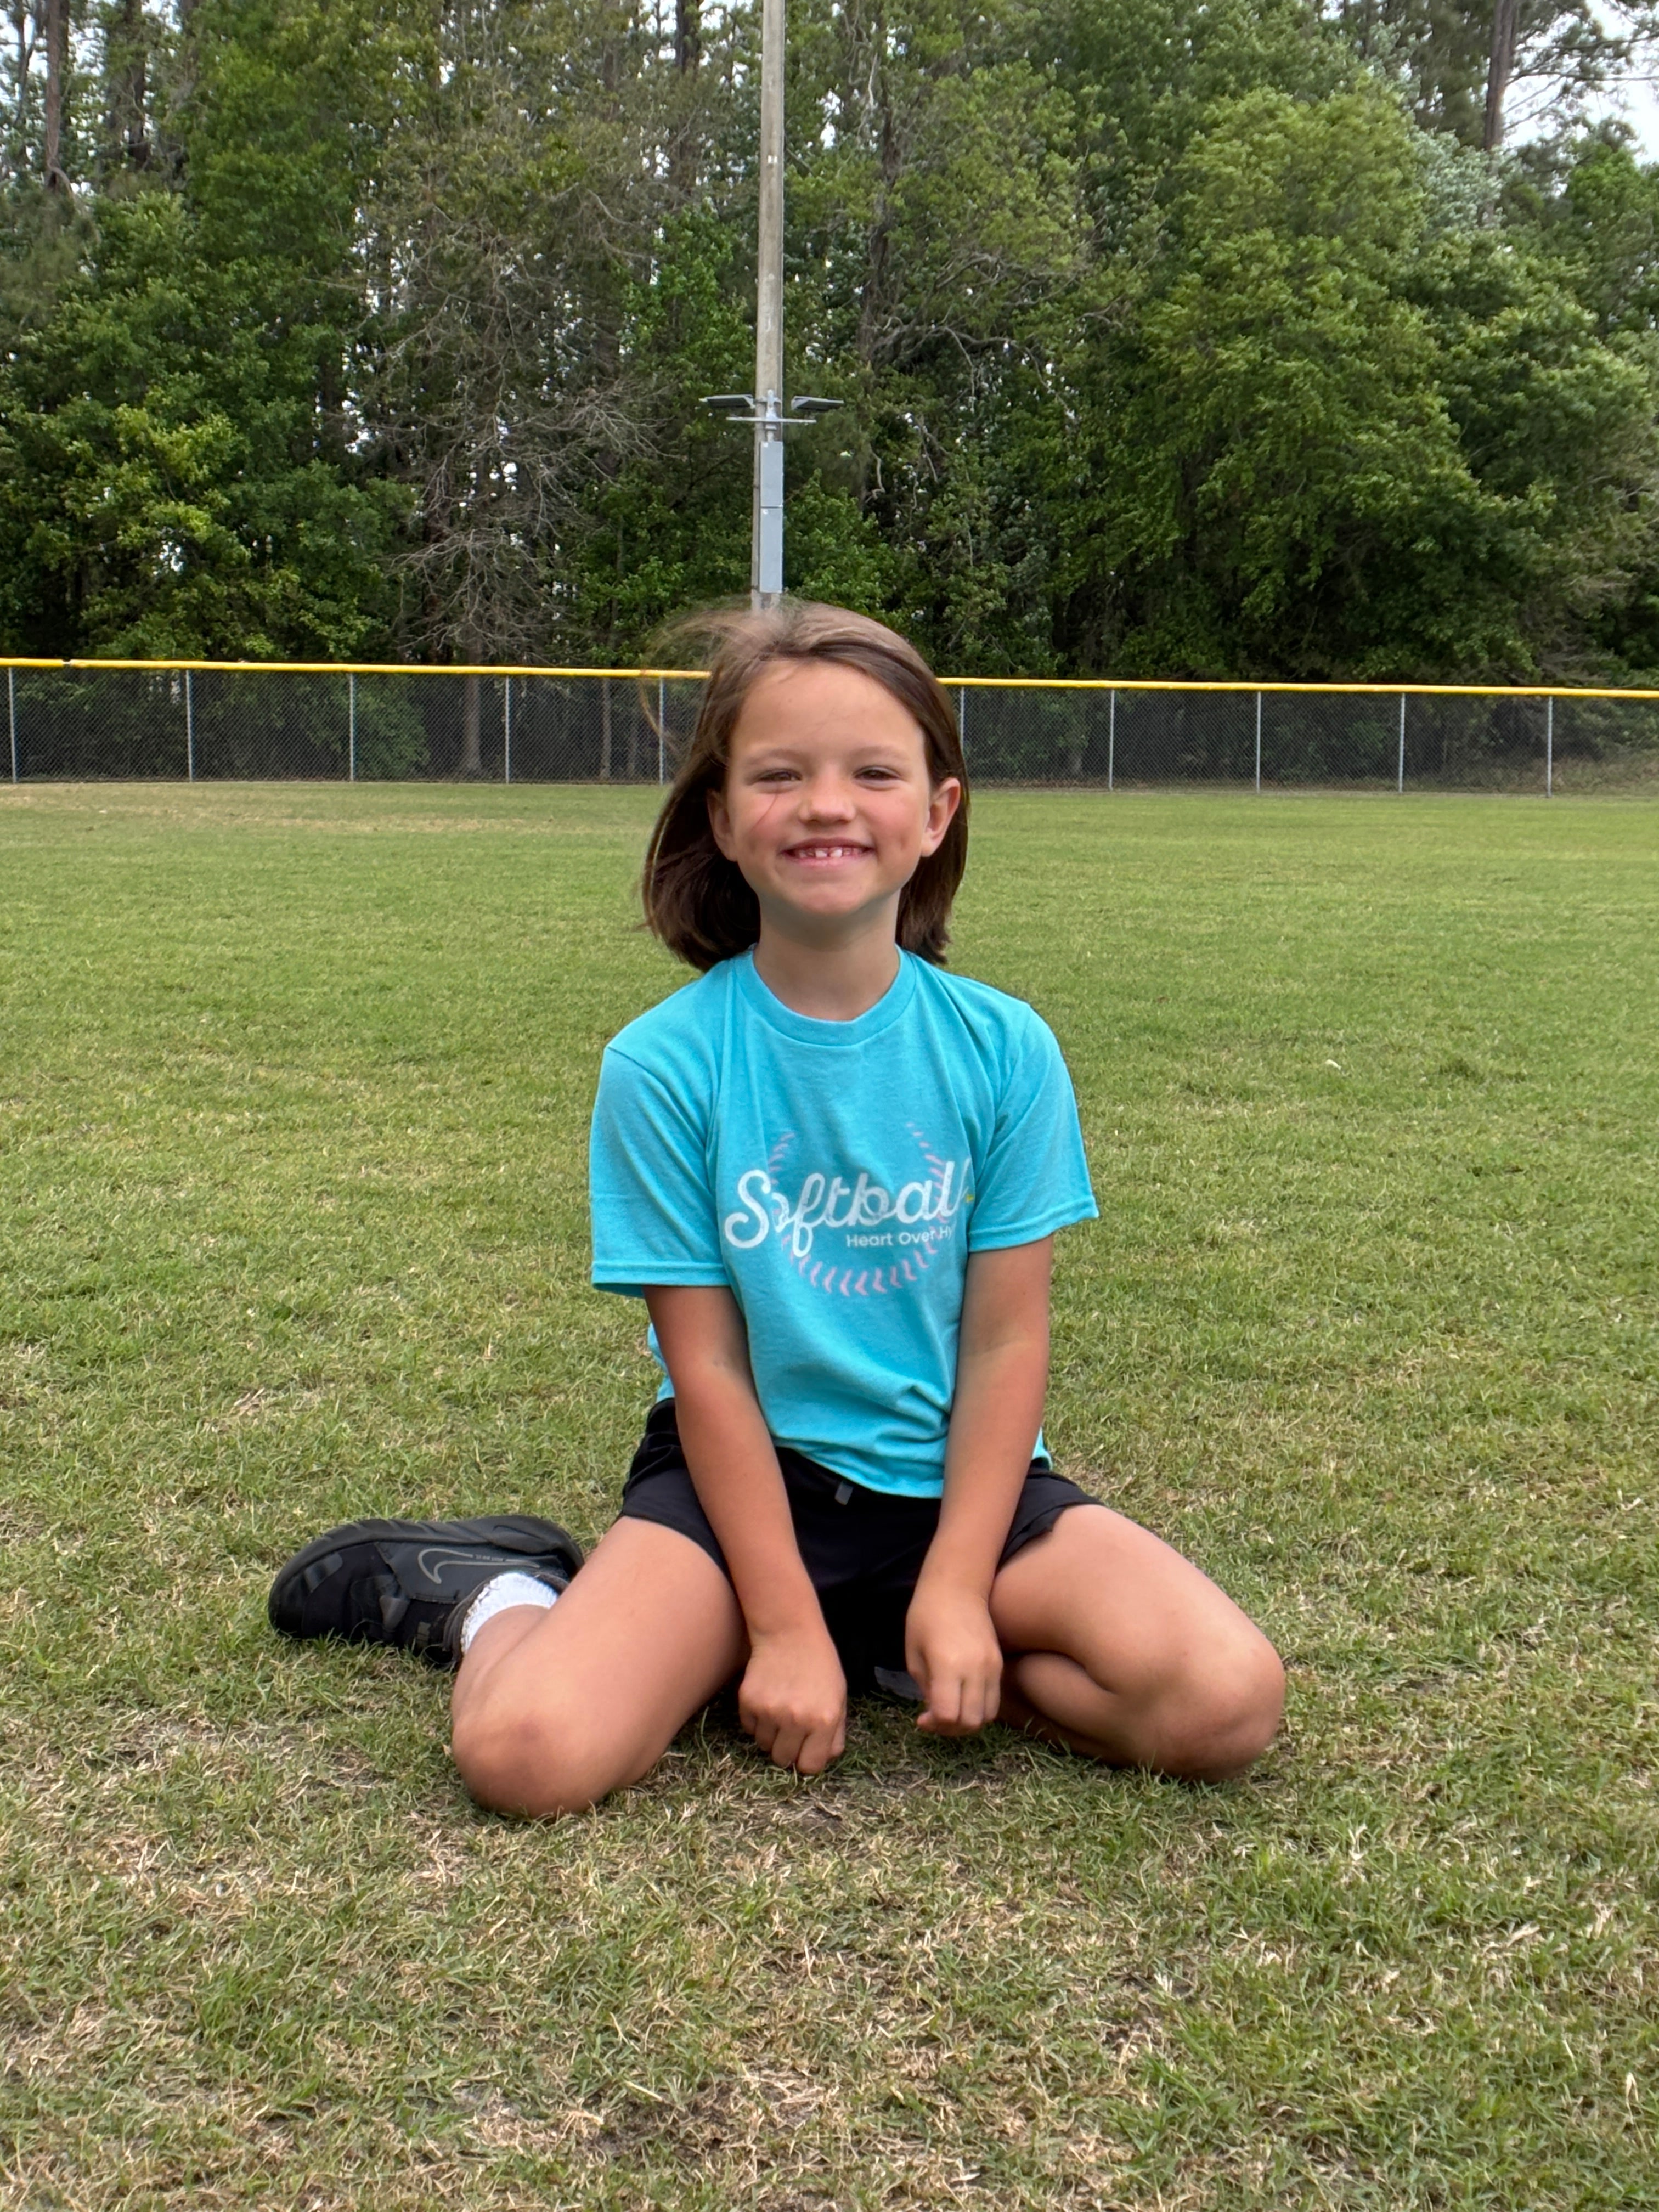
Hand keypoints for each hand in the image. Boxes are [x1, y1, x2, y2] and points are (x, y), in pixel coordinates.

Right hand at [738, 1624, 846, 1774]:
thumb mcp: (839, 1698)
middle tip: (791, 1728)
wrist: (789, 1632)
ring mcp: (770, 1711)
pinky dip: (756, 1720)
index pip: (810, 1766)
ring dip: (771, 1734)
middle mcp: (797, 1720)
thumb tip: (823, 1760)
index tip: (806, 1748)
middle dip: (787, 1749)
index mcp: (824, 1721)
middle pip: (783, 1760)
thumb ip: (835, 1734)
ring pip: (764, 1745)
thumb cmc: (819, 1665)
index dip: (807, 1759)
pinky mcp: (748, 1702)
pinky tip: (767, 1698)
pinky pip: (749, 1728)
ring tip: (780, 1709)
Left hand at [905, 1578, 1003, 1735]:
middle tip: (935, 1719)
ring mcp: (992, 1667)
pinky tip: (962, 1698)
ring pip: (988, 1715)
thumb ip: (926, 1688)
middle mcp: (975, 1669)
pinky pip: (994, 1699)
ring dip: (968, 1722)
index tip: (921, 1717)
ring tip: (950, 1711)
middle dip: (951, 1730)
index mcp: (948, 1666)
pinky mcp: (1000, 1664)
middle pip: (972, 1722)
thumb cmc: (925, 1617)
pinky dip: (979, 1708)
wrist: (957, 1587)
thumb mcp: (914, 1655)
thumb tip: (936, 1713)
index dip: (935, 1725)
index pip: (950, 1716)